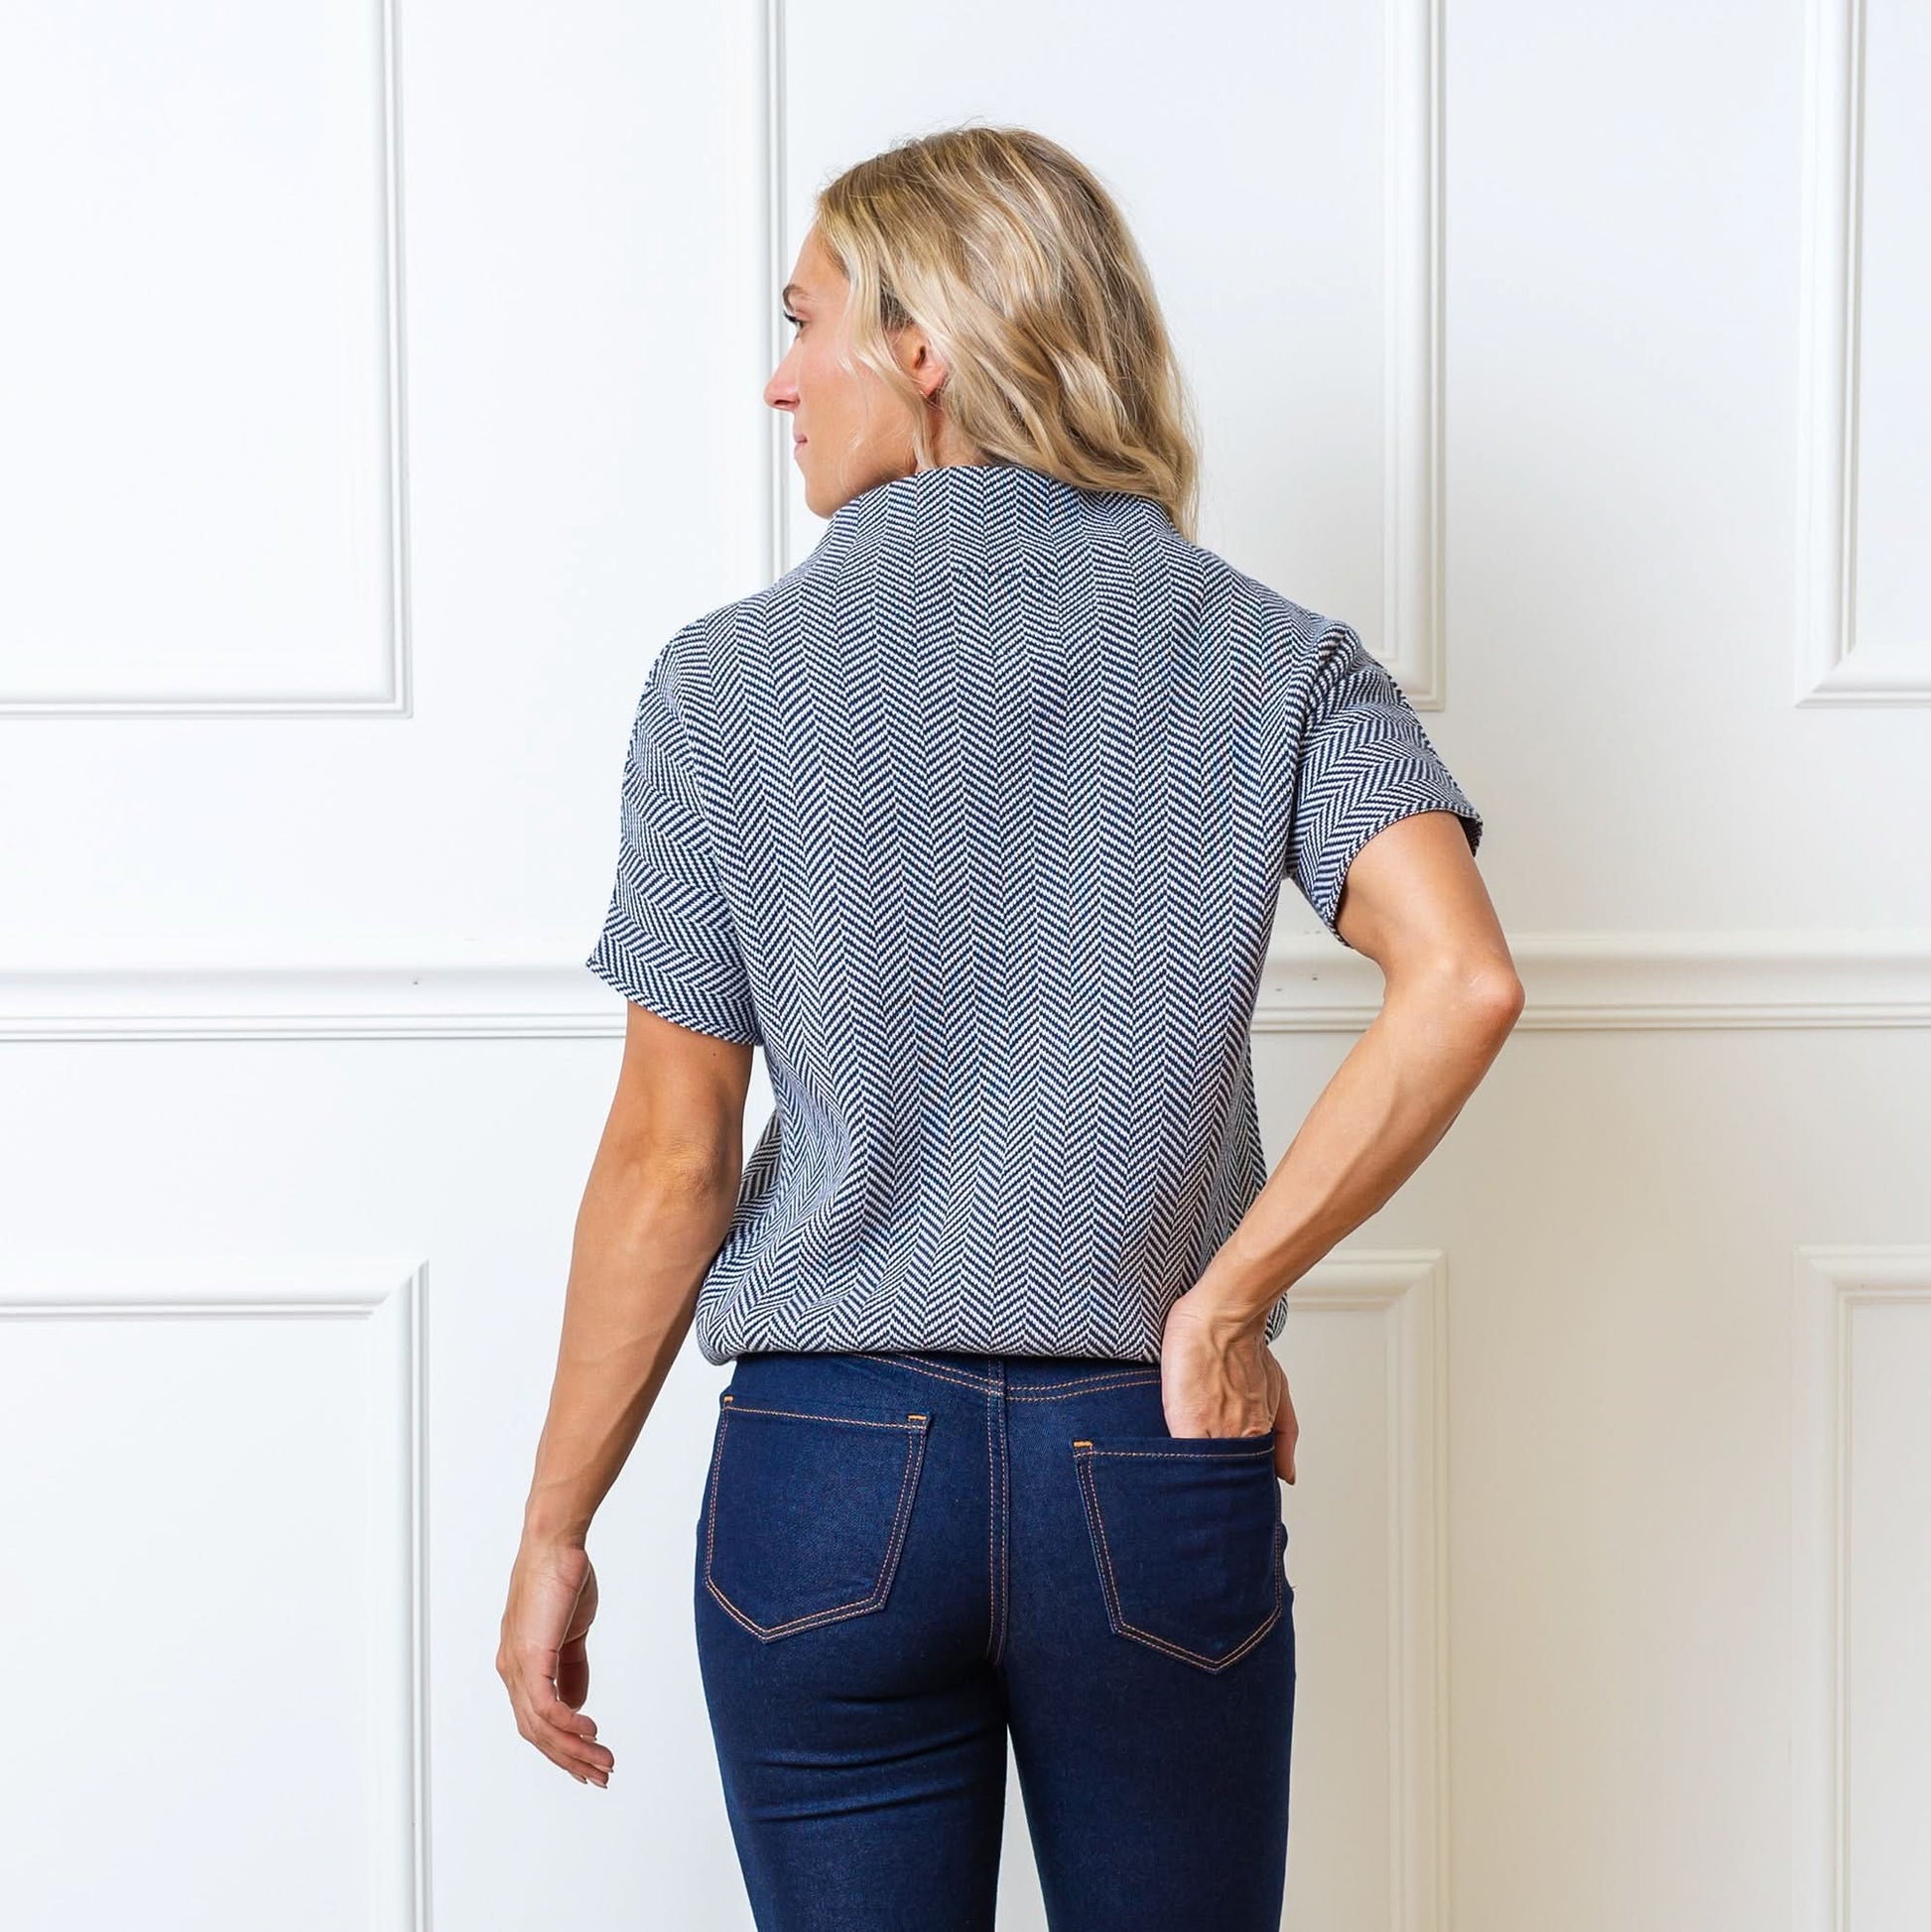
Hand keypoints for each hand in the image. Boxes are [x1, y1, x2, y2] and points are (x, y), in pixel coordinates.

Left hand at [497, 1535, 615, 1786]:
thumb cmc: (562, 1578)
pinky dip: (569, 1724)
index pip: (537, 1721)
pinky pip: (546, 1707)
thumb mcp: (570, 1631)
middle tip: (601, 1775)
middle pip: (537, 1734)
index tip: (588, 1763)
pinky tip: (590, 1731)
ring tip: (604, 1761)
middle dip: (571, 1759)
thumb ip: (571, 1667)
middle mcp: (512, 1672)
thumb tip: (577, 1702)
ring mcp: (518, 1667)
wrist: (555, 1544)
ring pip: (542, 1728)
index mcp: (519, 1666)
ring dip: (575, 1749)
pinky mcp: (530, 1657)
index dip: (561, 1747)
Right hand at [1159, 1290, 1298, 1483]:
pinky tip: (1174, 1475)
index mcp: (1259, 1433)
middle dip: (1225, 1492)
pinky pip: (1184, 1459)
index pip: (1252, 1476)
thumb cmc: (1246, 1347)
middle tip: (1215, 1500)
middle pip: (1232, 1481)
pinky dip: (1181, 1469)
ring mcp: (1214, 1432)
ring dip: (1203, 1484)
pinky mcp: (1186, 1422)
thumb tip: (1288, 1475)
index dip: (1242, 1487)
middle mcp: (1241, 1437)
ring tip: (1193, 1491)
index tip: (1235, 1496)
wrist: (1221, 1318)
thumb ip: (1287, 1432)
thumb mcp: (1279, 1388)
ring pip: (1210, 1475)